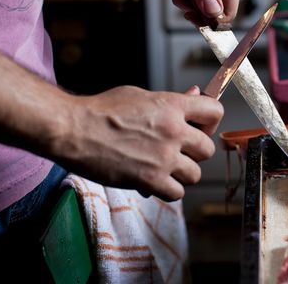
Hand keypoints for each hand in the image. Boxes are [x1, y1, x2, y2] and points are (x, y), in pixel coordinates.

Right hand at [52, 85, 223, 200]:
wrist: (73, 129)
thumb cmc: (100, 111)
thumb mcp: (139, 95)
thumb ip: (170, 100)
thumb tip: (194, 94)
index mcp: (171, 106)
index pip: (215, 111)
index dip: (209, 122)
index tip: (198, 128)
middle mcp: (173, 131)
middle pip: (208, 149)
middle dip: (194, 152)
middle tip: (177, 151)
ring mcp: (164, 157)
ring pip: (195, 174)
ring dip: (180, 173)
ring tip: (162, 167)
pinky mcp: (151, 180)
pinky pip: (177, 193)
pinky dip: (167, 190)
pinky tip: (153, 181)